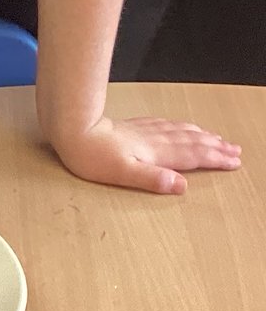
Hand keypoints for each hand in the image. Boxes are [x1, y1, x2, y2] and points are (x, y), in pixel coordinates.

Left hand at [52, 116, 241, 193]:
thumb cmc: (93, 157)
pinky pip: (167, 124)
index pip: (192, 156)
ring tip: (218, 138)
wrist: (74, 130)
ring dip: (203, 135)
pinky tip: (183, 126)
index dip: (214, 160)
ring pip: (182, 131)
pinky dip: (182, 126)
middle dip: (216, 147)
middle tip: (236, 151)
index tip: (233, 162)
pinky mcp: (134, 126)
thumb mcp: (122, 173)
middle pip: (192, 142)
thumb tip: (181, 185)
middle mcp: (155, 140)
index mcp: (155, 153)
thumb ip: (152, 179)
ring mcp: (145, 131)